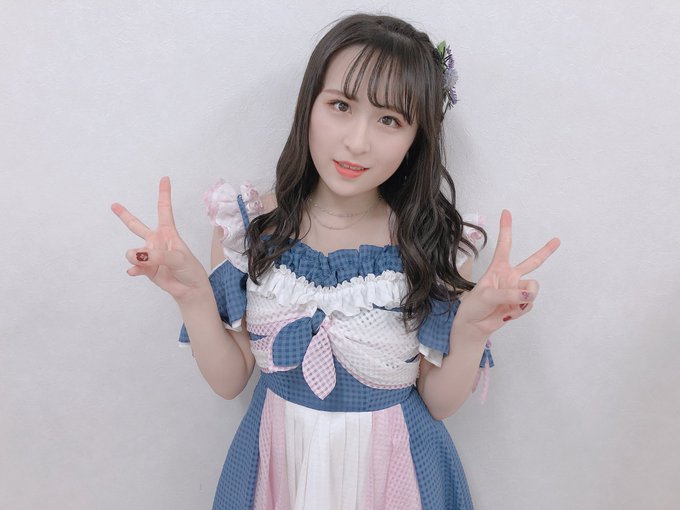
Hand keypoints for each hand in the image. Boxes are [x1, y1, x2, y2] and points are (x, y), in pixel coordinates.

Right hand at [111, 176, 209, 302]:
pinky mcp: (146, 268)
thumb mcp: (178, 259)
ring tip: (149, 263)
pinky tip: (134, 272)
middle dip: (125, 215)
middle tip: (114, 205)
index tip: (165, 178)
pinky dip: (135, 269)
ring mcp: (150, 255)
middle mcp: (156, 241)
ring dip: (137, 258)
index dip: (164, 194)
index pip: (164, 210)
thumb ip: (158, 255)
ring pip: (133, 252)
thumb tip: (137, 254)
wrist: (189, 289)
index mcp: (168, 233)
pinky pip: (134, 266)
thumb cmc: (190, 269)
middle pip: (137, 225)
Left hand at [457, 210, 560, 336]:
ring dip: (525, 297)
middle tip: (557, 240)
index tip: (506, 212)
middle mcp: (510, 276)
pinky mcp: (521, 303)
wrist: (475, 325)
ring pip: (533, 288)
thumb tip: (528, 294)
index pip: (504, 246)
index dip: (506, 229)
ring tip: (510, 304)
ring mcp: (517, 290)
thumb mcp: (487, 296)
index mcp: (498, 268)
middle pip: (532, 262)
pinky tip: (508, 312)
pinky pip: (529, 304)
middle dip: (545, 251)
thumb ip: (508, 293)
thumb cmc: (475, 306)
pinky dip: (520, 309)